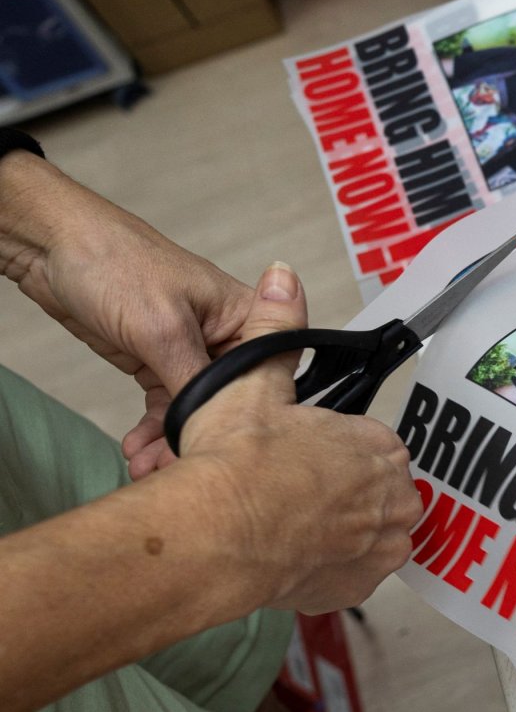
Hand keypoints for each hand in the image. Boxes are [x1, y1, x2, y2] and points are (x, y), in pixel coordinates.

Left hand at [0, 154, 261, 478]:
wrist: (50, 245)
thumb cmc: (113, 259)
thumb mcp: (162, 329)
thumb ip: (200, 378)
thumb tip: (233, 419)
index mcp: (245, 315)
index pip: (270, 376)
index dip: (253, 416)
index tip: (228, 447)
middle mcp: (225, 334)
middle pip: (230, 400)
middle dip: (203, 436)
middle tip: (177, 467)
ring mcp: (191, 349)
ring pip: (195, 409)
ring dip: (171, 441)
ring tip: (147, 465)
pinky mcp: (159, 360)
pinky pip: (168, 406)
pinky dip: (153, 430)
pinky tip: (138, 448)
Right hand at [174, 263, 421, 613]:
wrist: (216, 535)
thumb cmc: (235, 464)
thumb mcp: (252, 382)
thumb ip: (274, 331)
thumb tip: (284, 278)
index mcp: (379, 447)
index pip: (374, 444)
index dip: (336, 448)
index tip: (306, 454)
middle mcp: (395, 499)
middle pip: (378, 490)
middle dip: (343, 488)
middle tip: (293, 488)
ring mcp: (382, 547)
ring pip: (370, 533)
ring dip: (341, 528)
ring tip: (291, 521)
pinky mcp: (360, 586)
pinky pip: (354, 572)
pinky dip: (329, 565)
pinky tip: (293, 553)